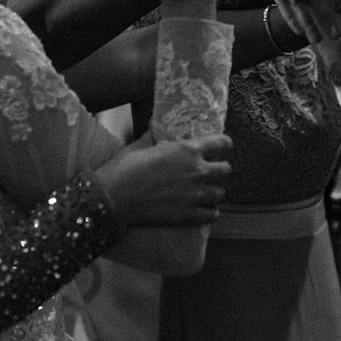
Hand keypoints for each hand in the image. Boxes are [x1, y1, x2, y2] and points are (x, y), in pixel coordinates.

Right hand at [94, 133, 232, 227]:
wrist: (113, 197)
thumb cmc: (124, 169)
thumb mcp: (139, 146)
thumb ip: (152, 136)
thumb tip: (153, 124)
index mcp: (187, 149)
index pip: (222, 143)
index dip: (223, 145)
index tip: (221, 148)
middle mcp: (197, 171)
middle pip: (226, 170)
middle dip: (219, 170)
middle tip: (208, 173)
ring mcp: (195, 195)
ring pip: (221, 193)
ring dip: (214, 192)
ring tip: (204, 194)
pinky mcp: (189, 216)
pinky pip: (213, 215)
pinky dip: (210, 213)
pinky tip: (202, 211)